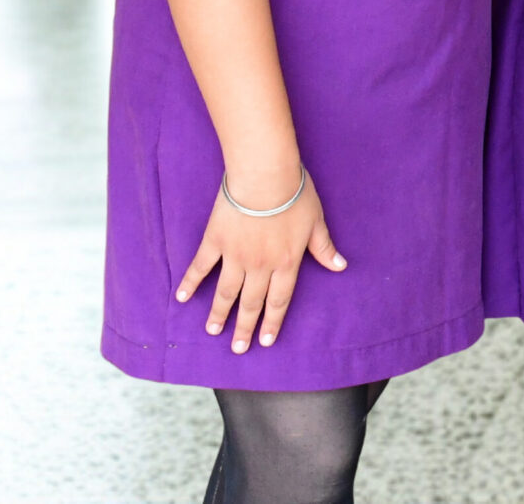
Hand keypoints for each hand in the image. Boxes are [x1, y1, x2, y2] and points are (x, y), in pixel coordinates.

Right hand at [176, 168, 344, 354]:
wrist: (265, 176)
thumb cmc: (295, 194)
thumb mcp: (316, 221)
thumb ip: (324, 247)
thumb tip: (341, 266)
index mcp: (286, 262)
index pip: (279, 300)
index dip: (272, 322)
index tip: (265, 341)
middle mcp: (260, 266)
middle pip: (251, 303)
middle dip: (245, 327)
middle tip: (238, 348)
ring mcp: (235, 255)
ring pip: (226, 292)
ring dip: (219, 313)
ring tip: (213, 331)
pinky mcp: (215, 241)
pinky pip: (201, 267)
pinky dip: (191, 283)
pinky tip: (182, 298)